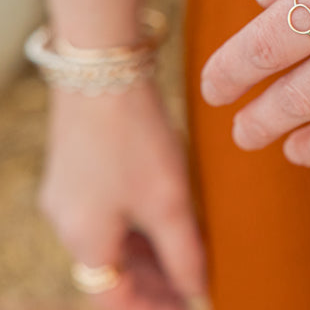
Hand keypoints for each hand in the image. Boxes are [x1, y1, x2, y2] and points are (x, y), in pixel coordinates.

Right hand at [40, 82, 205, 308]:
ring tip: (190, 259)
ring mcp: (70, 196)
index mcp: (84, 241)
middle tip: (195, 286)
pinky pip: (107, 215)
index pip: (113, 299)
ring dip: (147, 257)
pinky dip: (137, 228)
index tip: (189, 305)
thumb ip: (184, 251)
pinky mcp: (79, 170)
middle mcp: (68, 224)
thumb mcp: (168, 201)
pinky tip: (170, 219)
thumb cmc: (134, 138)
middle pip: (110, 273)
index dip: (152, 307)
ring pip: (110, 243)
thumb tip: (197, 290)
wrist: (100, 69)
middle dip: (152, 285)